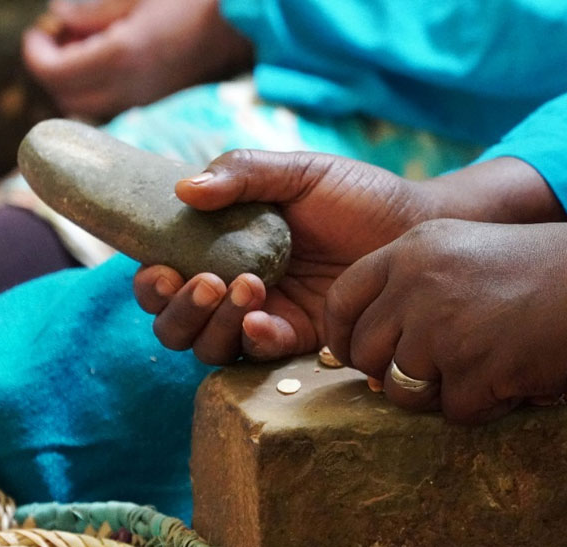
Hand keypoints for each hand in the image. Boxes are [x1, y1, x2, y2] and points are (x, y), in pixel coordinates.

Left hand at [23, 0, 251, 117]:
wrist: (235, 25)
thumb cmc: (190, 2)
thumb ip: (93, 9)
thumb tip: (59, 17)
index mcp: (122, 56)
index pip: (54, 75)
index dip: (36, 53)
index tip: (43, 29)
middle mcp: (131, 86)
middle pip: (66, 99)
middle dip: (52, 69)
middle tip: (61, 37)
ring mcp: (144, 98)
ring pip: (87, 108)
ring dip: (73, 82)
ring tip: (84, 47)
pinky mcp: (154, 100)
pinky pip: (110, 105)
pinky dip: (95, 87)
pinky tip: (107, 59)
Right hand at [133, 150, 435, 363]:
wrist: (415, 225)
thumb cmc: (357, 195)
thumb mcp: (299, 173)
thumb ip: (242, 173)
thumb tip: (183, 189)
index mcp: (224, 245)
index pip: (167, 273)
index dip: (152, 280)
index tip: (161, 267)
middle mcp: (236, 285)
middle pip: (176, 322)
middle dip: (175, 310)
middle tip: (201, 282)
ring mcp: (267, 314)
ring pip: (210, 345)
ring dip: (211, 323)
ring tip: (244, 286)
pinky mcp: (300, 338)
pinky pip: (258, 353)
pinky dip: (252, 338)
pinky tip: (262, 316)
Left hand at [325, 220, 566, 422]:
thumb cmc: (541, 269)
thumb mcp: (463, 250)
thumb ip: (409, 286)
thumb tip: (367, 345)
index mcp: (410, 251)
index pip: (341, 299)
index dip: (343, 334)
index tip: (355, 353)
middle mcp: (416, 287)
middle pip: (363, 352)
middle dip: (389, 371)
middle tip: (433, 368)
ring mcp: (443, 330)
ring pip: (400, 390)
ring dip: (437, 391)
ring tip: (481, 366)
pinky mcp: (474, 372)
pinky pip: (453, 412)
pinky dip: (481, 405)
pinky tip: (511, 375)